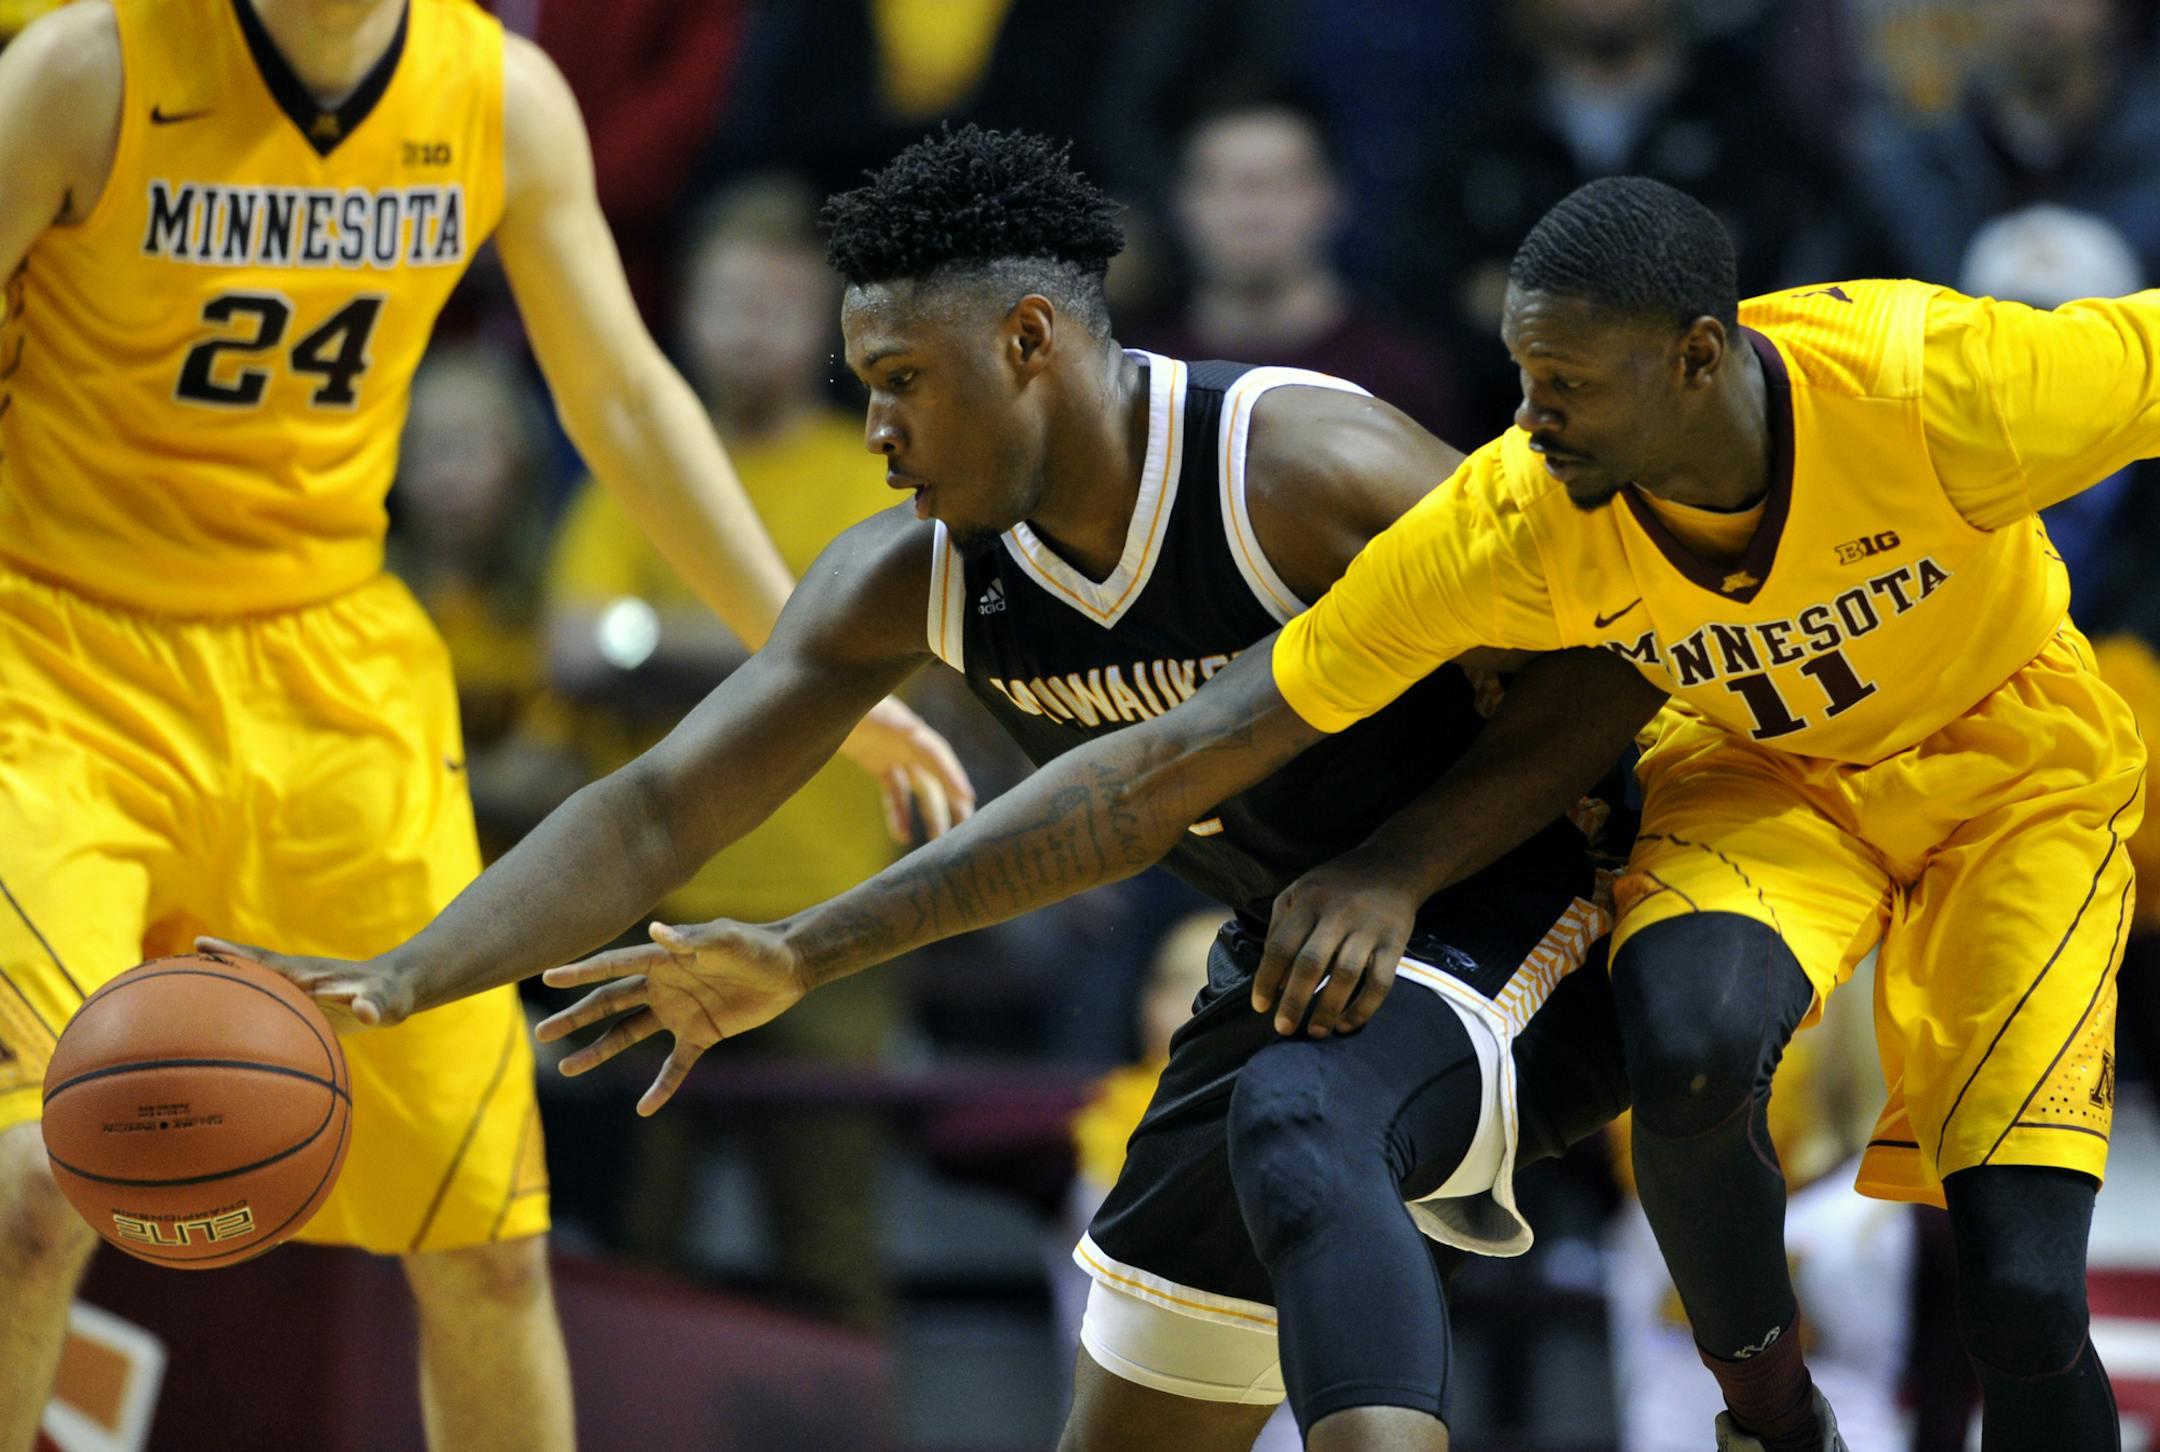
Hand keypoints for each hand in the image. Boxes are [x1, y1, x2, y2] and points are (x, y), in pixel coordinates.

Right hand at [194, 935, 417, 1031]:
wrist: (396, 993)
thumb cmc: (391, 996)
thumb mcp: (388, 1002)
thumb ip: (377, 1005)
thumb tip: (367, 1012)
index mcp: (305, 974)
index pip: (262, 961)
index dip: (233, 952)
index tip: (199, 943)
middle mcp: (293, 980)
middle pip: (244, 971)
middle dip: (211, 966)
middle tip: (166, 965)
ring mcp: (292, 994)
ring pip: (249, 991)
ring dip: (218, 991)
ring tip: (174, 998)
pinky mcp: (296, 1011)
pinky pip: (259, 1012)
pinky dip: (237, 1018)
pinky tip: (216, 1040)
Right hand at [536, 919, 809, 1114]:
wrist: (790, 967)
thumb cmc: (756, 945)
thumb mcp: (725, 939)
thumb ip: (691, 939)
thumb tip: (656, 932)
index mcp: (662, 960)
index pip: (613, 967)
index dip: (581, 973)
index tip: (547, 977)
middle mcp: (662, 986)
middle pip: (609, 1004)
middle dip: (576, 1017)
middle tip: (542, 1034)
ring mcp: (678, 1012)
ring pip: (628, 1036)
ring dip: (600, 1051)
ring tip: (569, 1069)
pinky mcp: (700, 1035)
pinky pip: (674, 1066)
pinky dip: (661, 1087)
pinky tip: (644, 1108)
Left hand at [837, 696, 976, 841]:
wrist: (819, 693)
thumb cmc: (837, 695)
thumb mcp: (857, 706)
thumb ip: (881, 717)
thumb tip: (912, 730)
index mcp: (903, 724)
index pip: (935, 752)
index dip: (952, 774)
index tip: (967, 799)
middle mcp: (905, 739)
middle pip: (936, 773)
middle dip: (952, 799)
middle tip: (966, 827)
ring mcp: (892, 751)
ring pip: (919, 787)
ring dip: (929, 812)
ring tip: (936, 841)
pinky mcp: (876, 761)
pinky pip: (894, 791)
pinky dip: (899, 812)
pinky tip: (901, 836)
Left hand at [1251, 861, 1418, 1037]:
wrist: (1393, 864)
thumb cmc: (1337, 884)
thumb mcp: (1300, 890)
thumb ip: (1281, 925)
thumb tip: (1274, 976)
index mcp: (1308, 900)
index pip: (1281, 945)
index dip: (1267, 979)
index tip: (1260, 1006)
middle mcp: (1338, 913)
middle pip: (1311, 963)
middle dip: (1294, 1001)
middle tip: (1283, 1028)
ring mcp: (1369, 928)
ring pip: (1346, 976)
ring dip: (1328, 1009)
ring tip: (1315, 1032)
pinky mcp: (1395, 942)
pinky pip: (1380, 982)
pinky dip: (1364, 1008)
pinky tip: (1347, 1024)